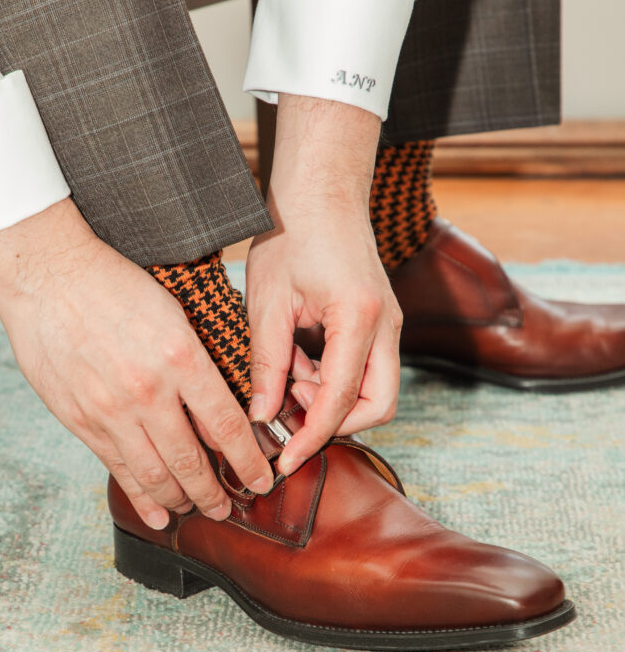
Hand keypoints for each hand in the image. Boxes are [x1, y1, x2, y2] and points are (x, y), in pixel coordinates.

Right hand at [0, 199, 272, 528]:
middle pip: (192, 460)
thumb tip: (221, 407)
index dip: (249, 462)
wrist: (48, 277)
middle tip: (231, 508)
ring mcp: (111, 411)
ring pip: (156, 474)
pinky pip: (118, 469)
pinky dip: (141, 497)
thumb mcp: (173, 313)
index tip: (262, 480)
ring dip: (182, 499)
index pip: (227, 426)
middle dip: (217, 493)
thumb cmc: (114, 285)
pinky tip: (159, 514)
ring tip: (199, 509)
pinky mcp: (81, 420)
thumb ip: (197, 363)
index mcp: (181, 358)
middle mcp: (149, 391)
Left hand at [246, 94, 401, 474]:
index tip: (285, 460)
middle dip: (335, 423)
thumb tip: (261, 417)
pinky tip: (299, 360)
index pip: (342, 400)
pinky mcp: (380, 322)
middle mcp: (386, 325)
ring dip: (331, 398)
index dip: (312, 436)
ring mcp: (389, 324)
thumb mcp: (267, 303)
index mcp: (359, 318)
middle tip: (287, 413)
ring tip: (287, 374)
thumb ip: (268, 364)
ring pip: (375, 391)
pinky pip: (366, 369)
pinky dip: (334, 378)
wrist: (321, 192)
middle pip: (378, 405)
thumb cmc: (292, 234)